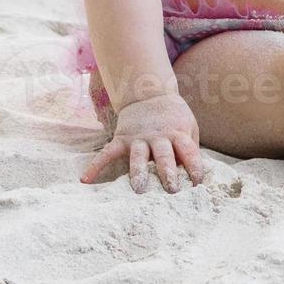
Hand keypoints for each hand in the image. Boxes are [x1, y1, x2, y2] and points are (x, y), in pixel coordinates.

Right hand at [80, 92, 207, 193]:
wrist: (150, 93)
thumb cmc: (173, 117)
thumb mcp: (189, 126)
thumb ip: (190, 148)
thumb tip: (193, 174)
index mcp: (178, 133)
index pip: (189, 151)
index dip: (194, 167)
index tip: (197, 183)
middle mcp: (159, 136)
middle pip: (164, 156)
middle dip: (167, 173)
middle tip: (171, 190)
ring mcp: (138, 137)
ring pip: (138, 156)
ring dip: (138, 172)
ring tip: (138, 189)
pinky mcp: (121, 138)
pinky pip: (107, 153)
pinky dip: (96, 165)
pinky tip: (86, 179)